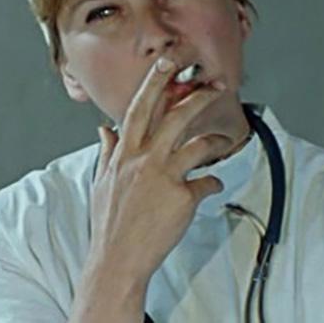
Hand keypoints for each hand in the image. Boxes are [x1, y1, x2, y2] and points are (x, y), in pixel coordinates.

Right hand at [87, 56, 233, 285]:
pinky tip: (213, 185)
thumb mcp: (101, 182)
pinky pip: (206, 183)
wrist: (117, 260)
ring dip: (214, 137)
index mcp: (123, 154)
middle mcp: (143, 160)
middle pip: (174, 117)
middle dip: (197, 96)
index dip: (154, 83)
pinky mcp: (182, 198)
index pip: (138, 108)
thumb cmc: (109, 223)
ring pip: (197, 143)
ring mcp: (164, 177)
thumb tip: (105, 130)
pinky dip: (212, 183)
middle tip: (214, 84)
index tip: (167, 63)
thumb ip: (107, 152)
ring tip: (222, 136)